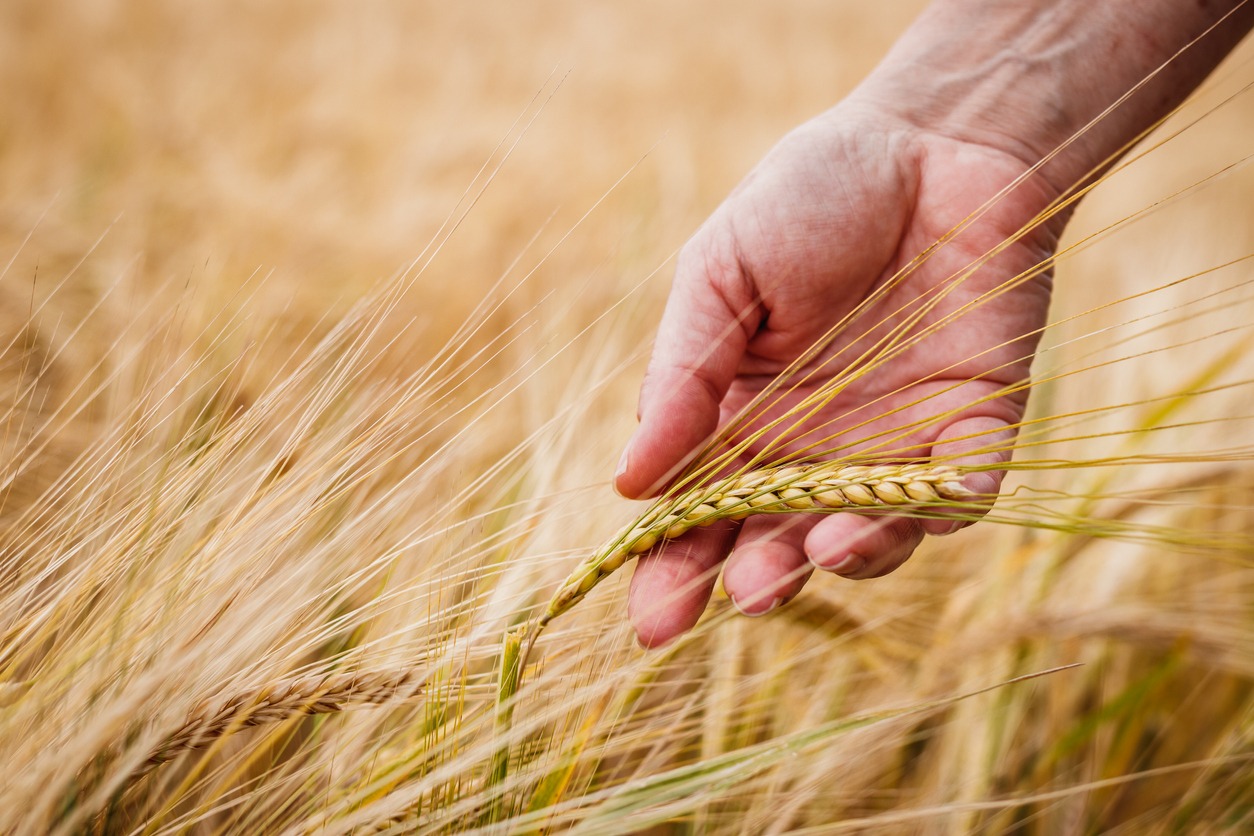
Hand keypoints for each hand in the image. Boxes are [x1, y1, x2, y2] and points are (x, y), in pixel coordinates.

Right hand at [614, 102, 1061, 646]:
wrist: (932, 138)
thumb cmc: (812, 195)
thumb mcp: (718, 274)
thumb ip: (681, 377)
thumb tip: (629, 486)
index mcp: (741, 415)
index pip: (699, 511)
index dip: (674, 570)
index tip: (651, 621)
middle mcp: (813, 446)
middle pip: (778, 541)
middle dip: (757, 581)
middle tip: (746, 595)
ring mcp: (894, 442)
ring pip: (872, 534)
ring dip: (849, 555)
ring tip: (824, 552)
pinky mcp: (973, 424)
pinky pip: (962, 489)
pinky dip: (946, 505)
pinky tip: (920, 498)